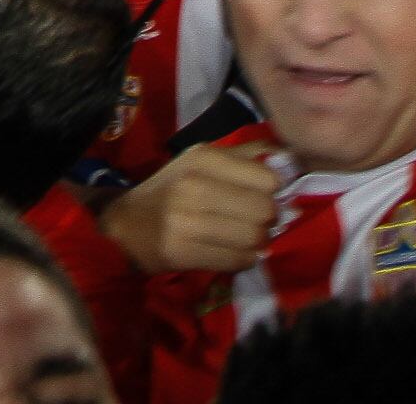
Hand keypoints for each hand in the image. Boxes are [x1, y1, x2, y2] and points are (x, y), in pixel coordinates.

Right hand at [98, 142, 280, 274]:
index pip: (268, 178)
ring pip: (255, 238)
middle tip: (254, 221)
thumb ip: (244, 155)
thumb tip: (289, 156)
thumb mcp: (200, 161)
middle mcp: (193, 185)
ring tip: (244, 238)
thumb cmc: (171, 190)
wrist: (126, 226)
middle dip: (267, 220)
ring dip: (257, 242)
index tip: (259, 196)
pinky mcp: (182, 251)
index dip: (271, 191)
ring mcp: (185, 220)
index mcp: (201, 158)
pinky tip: (232, 252)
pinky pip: (239, 260)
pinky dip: (244, 259)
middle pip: (265, 210)